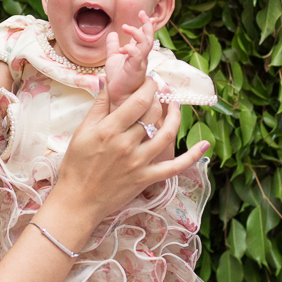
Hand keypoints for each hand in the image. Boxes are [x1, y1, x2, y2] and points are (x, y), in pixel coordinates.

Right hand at [40, 78, 209, 230]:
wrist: (77, 201)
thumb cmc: (76, 166)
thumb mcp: (81, 132)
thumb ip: (98, 106)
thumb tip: (107, 81)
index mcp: (108, 130)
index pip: (138, 100)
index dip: (148, 86)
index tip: (150, 81)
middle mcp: (126, 144)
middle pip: (152, 114)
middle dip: (159, 98)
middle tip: (159, 91)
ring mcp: (139, 162)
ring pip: (167, 134)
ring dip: (175, 117)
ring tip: (175, 105)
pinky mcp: (146, 179)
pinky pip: (175, 167)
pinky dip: (192, 156)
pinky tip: (204, 144)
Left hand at [104, 11, 153, 111]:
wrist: (118, 96)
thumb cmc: (118, 80)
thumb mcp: (113, 58)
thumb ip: (113, 46)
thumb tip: (112, 33)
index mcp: (138, 53)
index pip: (145, 36)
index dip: (146, 24)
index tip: (144, 13)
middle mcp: (142, 57)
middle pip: (149, 37)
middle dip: (147, 24)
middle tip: (142, 13)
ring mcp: (140, 63)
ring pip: (146, 44)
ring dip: (138, 33)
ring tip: (127, 27)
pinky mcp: (136, 69)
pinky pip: (137, 55)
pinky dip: (130, 48)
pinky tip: (122, 48)